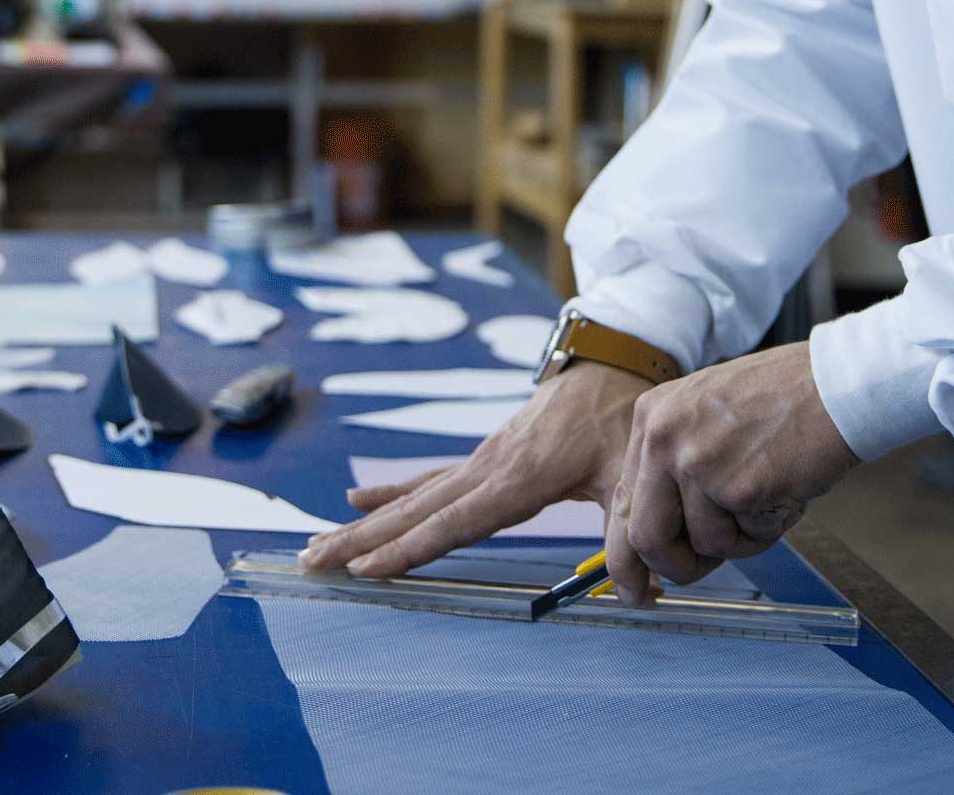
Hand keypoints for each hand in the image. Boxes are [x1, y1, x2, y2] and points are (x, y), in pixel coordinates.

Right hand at [299, 361, 646, 577]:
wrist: (610, 362)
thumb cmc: (621, 420)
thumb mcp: (632, 473)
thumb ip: (631, 532)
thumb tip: (643, 591)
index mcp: (521, 477)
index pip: (455, 522)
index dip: (409, 549)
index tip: (364, 569)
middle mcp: (488, 467)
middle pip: (415, 511)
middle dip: (360, 539)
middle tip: (310, 561)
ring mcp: (480, 459)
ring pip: (412, 496)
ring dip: (363, 522)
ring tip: (315, 545)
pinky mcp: (481, 456)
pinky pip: (426, 479)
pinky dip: (390, 494)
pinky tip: (355, 501)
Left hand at [606, 342, 856, 603]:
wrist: (836, 384)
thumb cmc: (783, 402)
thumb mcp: (705, 417)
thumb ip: (675, 469)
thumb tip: (653, 544)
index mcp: (651, 418)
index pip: (621, 501)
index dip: (624, 557)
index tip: (633, 590)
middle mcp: (663, 437)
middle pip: (645, 537)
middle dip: (673, 567)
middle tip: (697, 576)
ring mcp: (697, 461)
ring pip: (703, 544)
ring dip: (740, 539)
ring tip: (768, 496)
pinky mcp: (736, 487)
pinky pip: (745, 540)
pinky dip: (768, 530)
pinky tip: (785, 488)